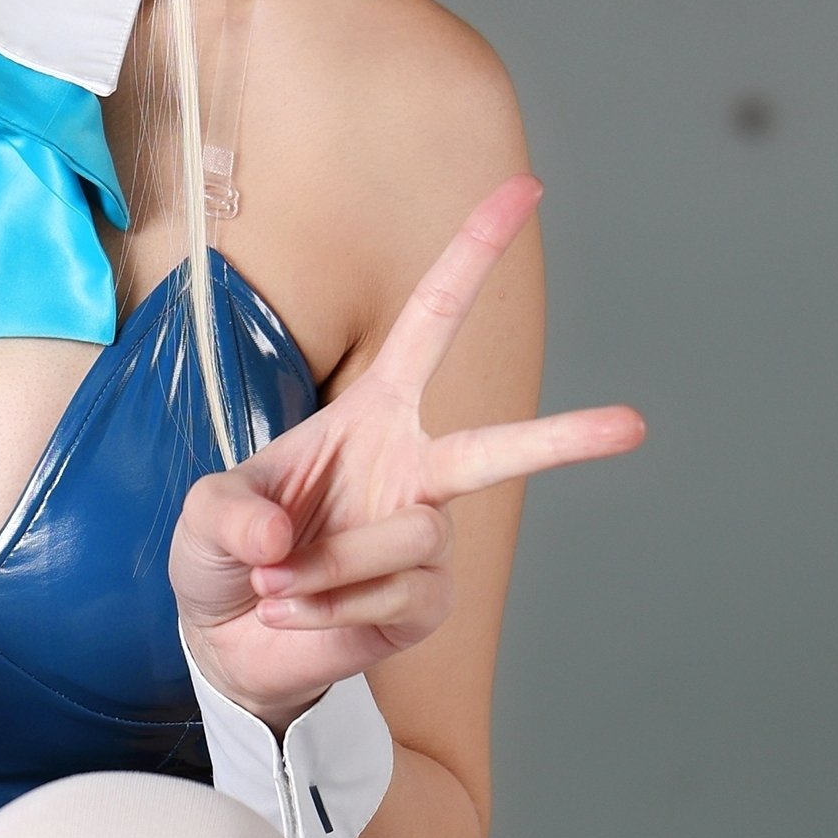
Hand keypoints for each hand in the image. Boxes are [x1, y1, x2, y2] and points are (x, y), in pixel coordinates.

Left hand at [170, 175, 643, 727]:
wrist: (228, 644)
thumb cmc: (227, 554)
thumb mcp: (204, 515)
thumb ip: (228, 511)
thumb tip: (279, 538)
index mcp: (373, 413)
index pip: (431, 322)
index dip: (473, 256)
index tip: (524, 193)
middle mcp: (413, 469)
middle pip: (498, 450)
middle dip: (567, 439)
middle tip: (633, 426)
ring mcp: (426, 539)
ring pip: (404, 536)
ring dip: (323, 565)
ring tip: (281, 582)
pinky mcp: (424, 603)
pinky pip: (391, 598)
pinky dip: (326, 612)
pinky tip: (299, 616)